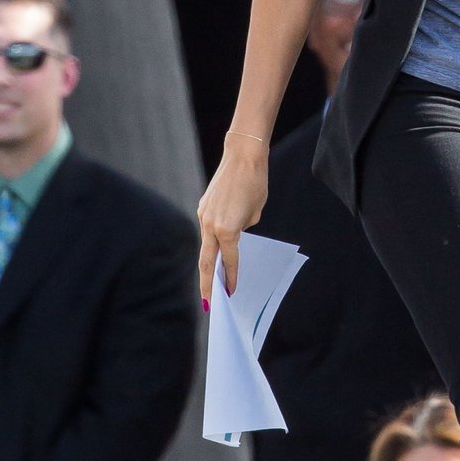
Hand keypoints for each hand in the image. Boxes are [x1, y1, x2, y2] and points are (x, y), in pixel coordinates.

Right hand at [196, 135, 268, 303]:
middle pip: (206, 262)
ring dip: (208, 265)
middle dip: (208, 285)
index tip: (232, 294)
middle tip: (208, 305)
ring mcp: (204, 215)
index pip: (229, 261)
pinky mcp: (203, 207)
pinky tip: (216, 252)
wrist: (243, 155)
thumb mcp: (256, 212)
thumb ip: (244, 229)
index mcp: (228, 229)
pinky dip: (211, 244)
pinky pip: (207, 231)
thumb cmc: (255, 183)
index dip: (231, 278)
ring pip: (204, 247)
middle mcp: (211, 225)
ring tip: (211, 284)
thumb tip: (235, 236)